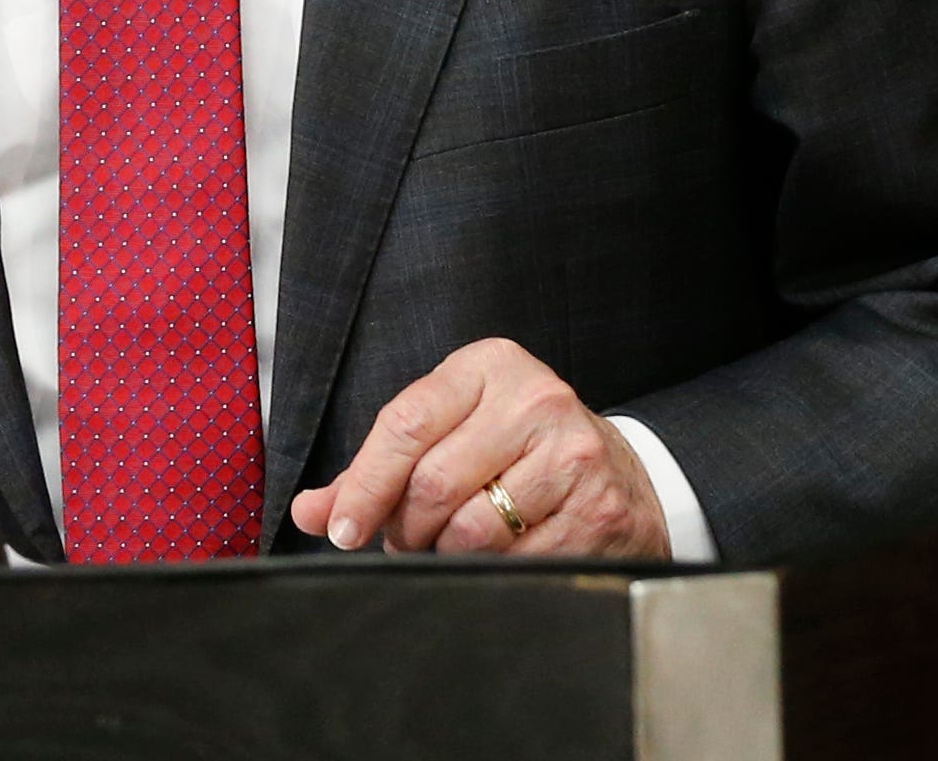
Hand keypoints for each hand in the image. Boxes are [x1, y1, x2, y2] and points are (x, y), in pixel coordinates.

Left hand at [289, 337, 670, 558]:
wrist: (624, 473)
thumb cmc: (519, 447)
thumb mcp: (453, 430)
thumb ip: (379, 467)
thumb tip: (313, 511)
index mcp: (488, 366)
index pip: (405, 423)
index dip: (364, 484)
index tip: (341, 527)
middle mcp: (534, 400)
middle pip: (433, 482)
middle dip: (404, 527)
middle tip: (403, 540)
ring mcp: (572, 454)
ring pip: (472, 529)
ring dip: (445, 552)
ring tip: (448, 545)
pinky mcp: (599, 510)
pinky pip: (518, 561)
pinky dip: (494, 571)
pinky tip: (500, 556)